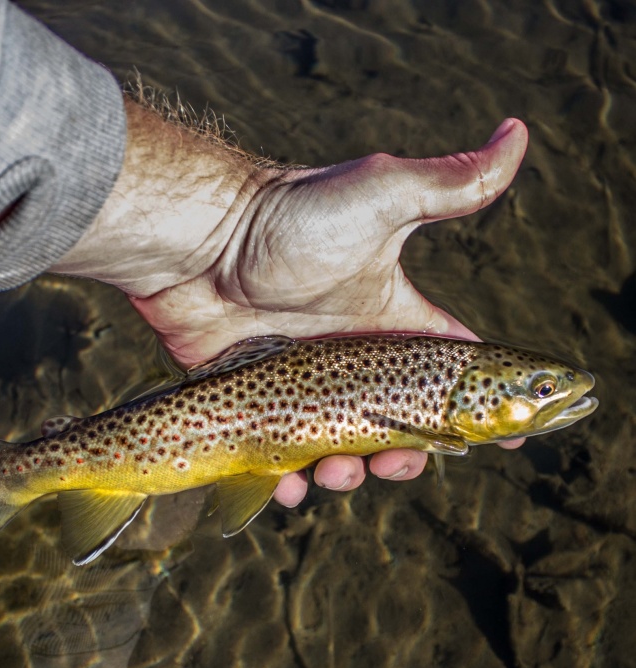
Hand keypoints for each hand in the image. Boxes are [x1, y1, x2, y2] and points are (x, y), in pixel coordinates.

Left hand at [53, 98, 527, 506]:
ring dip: (349, 473)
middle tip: (398, 463)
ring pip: (341, 447)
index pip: (449, 365)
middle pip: (398, 423)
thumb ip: (449, 184)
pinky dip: (289, 479)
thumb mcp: (380, 198)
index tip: (509, 437)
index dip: (478, 403)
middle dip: (408, 454)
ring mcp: (302, 381)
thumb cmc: (288, 221)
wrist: (197, 243)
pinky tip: (289, 485)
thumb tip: (519, 133)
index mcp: (390, 318)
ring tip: (335, 471)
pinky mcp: (256, 400)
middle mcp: (350, 354)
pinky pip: (279, 455)